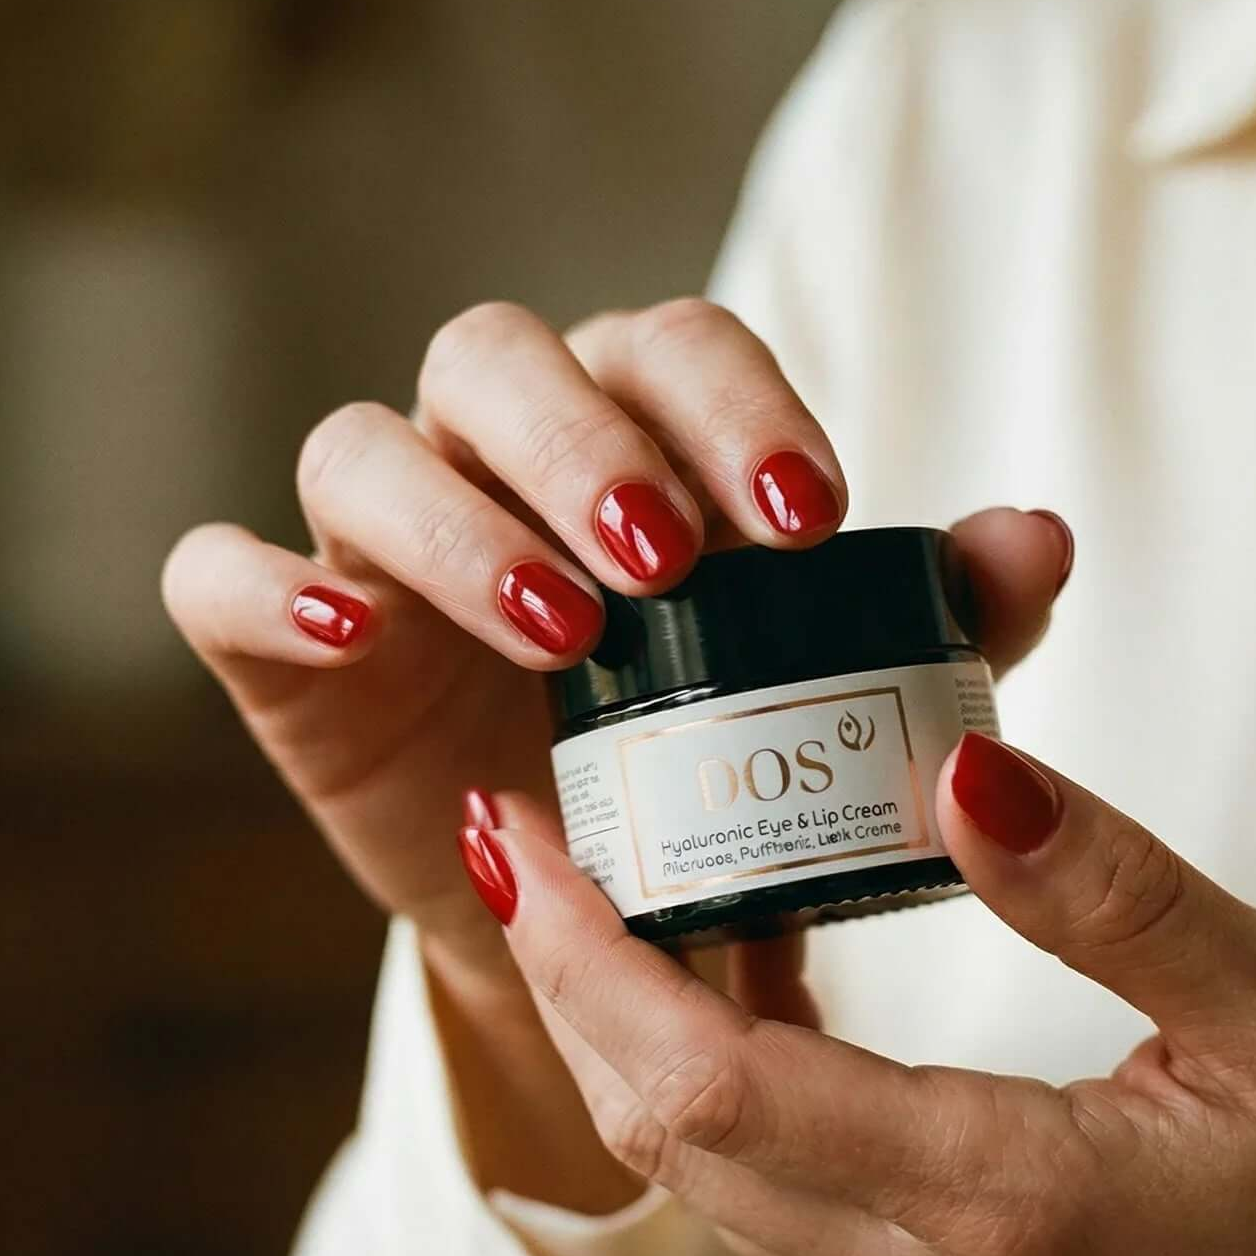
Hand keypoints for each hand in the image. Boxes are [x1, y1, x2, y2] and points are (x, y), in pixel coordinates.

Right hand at [162, 297, 1072, 999]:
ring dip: (462, 524)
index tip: (810, 517)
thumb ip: (932, 614)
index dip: (733, 404)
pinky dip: (262, 586)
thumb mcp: (834, 699)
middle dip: (588, 444)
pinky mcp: (278, 634)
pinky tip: (347, 632)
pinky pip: (216, 573)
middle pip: (502, 357)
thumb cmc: (717, 762)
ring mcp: (372, 535)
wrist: (591, 908)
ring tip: (564, 630)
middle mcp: (490, 449)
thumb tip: (1039, 539)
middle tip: (675, 562)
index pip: (670, 347)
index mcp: (632, 426)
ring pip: (364, 447)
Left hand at [469, 732, 1255, 1255]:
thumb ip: (1109, 889)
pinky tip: (744, 957)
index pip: (711, 1088)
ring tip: (618, 871)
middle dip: (569, 977)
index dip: (588, 959)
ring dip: (628, 1027)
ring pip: (701, 1172)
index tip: (522, 833)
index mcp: (1006, 1208)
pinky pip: (770, 1191)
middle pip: (665, 1134)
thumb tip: (955, 764)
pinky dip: (714, 1076)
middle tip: (534, 825)